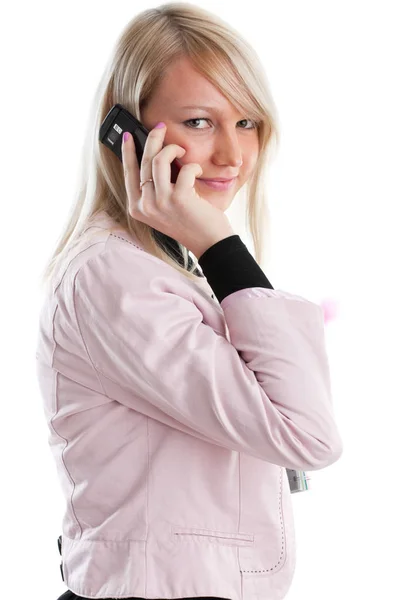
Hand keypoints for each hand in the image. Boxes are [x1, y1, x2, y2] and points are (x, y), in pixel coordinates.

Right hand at [121, 124, 234, 258]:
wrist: (209, 243)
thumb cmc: (190, 222)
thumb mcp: (164, 207)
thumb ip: (154, 188)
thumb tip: (153, 155)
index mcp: (137, 208)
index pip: (128, 173)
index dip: (127, 151)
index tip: (129, 134)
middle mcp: (145, 206)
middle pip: (144, 161)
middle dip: (153, 139)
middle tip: (161, 127)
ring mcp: (161, 203)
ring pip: (159, 160)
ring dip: (173, 149)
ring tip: (182, 151)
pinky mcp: (179, 199)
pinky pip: (184, 168)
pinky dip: (192, 166)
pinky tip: (197, 171)